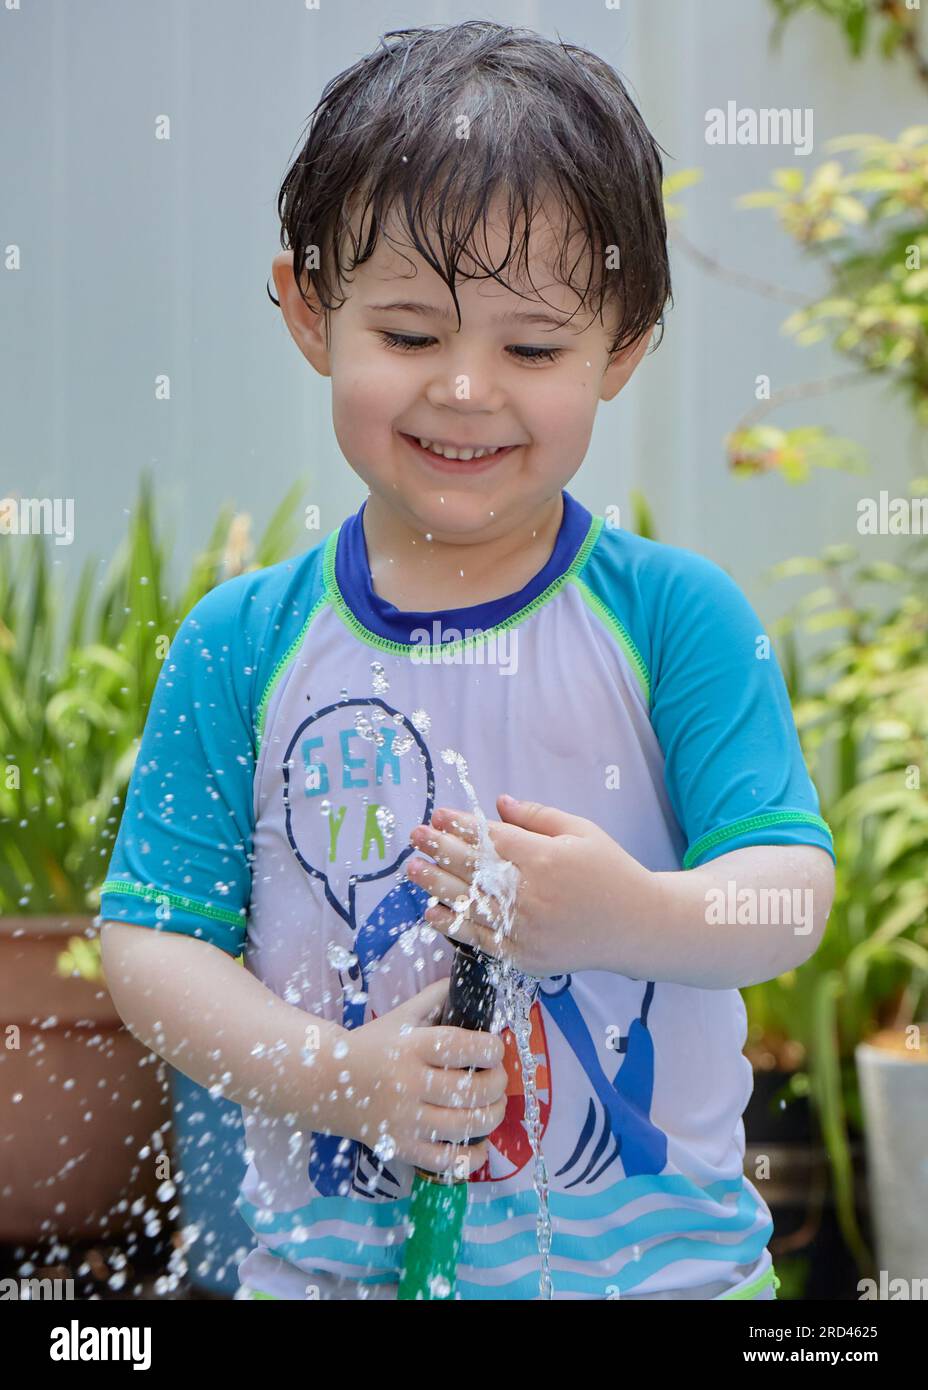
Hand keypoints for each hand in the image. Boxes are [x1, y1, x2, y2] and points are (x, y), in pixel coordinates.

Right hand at [335, 979, 507, 1175]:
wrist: (324, 1082)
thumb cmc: (371, 1045)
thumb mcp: (400, 1016)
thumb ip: (435, 998)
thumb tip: (470, 985)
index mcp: (412, 1047)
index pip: (465, 1047)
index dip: (492, 1049)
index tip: (495, 1048)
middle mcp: (410, 1084)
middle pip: (472, 1089)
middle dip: (498, 1083)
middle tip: (498, 1077)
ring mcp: (405, 1120)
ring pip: (466, 1125)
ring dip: (493, 1115)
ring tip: (494, 1105)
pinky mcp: (401, 1147)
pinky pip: (446, 1161)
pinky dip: (471, 1157)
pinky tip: (479, 1143)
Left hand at [405, 794, 643, 976]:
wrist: (637, 926)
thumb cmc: (610, 871)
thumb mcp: (581, 832)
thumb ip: (537, 817)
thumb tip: (498, 803)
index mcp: (545, 858)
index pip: (491, 839)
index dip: (461, 826)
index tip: (438, 815)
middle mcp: (531, 894)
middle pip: (473, 869)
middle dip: (440, 849)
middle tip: (415, 835)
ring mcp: (525, 929)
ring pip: (469, 905)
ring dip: (436, 885)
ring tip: (413, 868)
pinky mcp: (524, 956)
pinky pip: (480, 940)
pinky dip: (453, 926)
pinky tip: (432, 911)